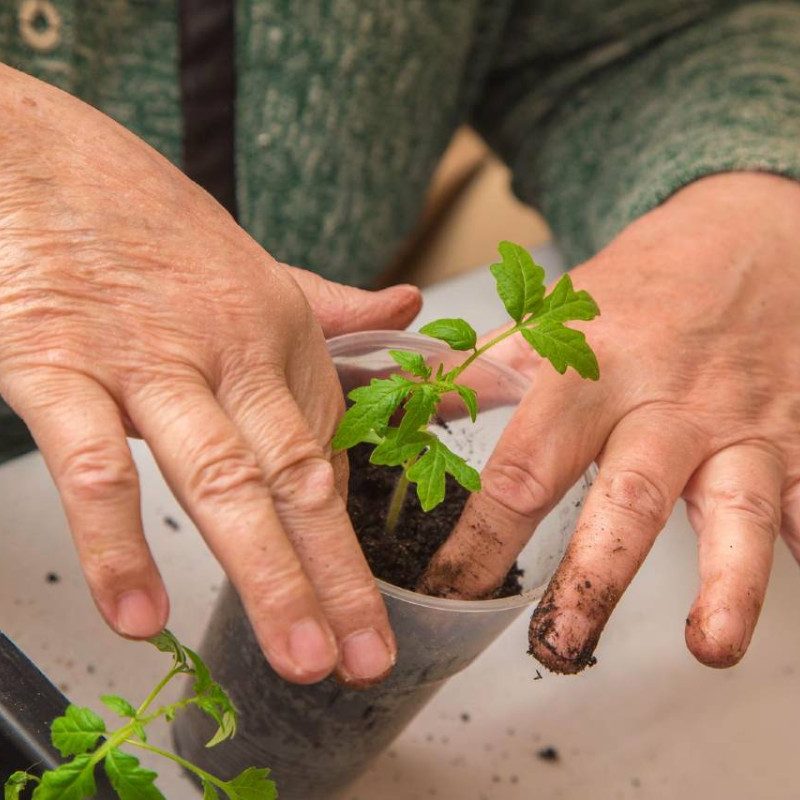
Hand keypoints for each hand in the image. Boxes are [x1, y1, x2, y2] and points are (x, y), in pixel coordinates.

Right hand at [0, 65, 420, 684]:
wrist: (38, 154)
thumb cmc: (150, 220)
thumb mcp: (255, 264)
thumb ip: (331, 306)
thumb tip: (405, 310)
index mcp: (280, 333)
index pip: (326, 456)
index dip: (349, 543)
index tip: (369, 617)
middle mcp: (230, 351)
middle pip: (296, 479)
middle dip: (335, 578)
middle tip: (365, 660)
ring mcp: (148, 361)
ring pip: (220, 480)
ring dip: (265, 575)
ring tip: (299, 657)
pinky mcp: (57, 364)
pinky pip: (97, 465)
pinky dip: (117, 543)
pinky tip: (140, 615)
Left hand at [421, 172, 799, 672]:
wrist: (750, 238)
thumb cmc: (641, 286)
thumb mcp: (556, 315)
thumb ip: (487, 370)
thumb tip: (409, 405)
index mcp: (588, 370)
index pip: (523, 468)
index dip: (480, 540)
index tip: (449, 595)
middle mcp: (664, 403)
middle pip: (626, 497)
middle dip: (591, 580)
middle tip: (555, 648)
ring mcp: (737, 425)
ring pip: (734, 510)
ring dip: (725, 585)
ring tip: (710, 648)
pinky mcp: (795, 441)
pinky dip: (796, 551)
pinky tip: (770, 614)